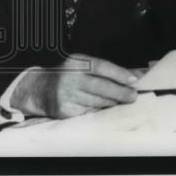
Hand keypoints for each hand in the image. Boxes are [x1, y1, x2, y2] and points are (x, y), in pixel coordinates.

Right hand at [9, 54, 137, 119]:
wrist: (39, 89)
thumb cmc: (69, 75)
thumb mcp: (84, 65)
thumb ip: (108, 70)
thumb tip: (136, 75)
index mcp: (77, 63)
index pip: (102, 68)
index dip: (120, 74)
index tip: (135, 80)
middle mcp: (70, 79)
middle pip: (101, 87)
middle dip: (121, 93)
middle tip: (133, 96)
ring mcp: (66, 96)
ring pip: (97, 102)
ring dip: (111, 102)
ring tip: (119, 100)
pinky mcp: (64, 111)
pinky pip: (89, 112)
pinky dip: (98, 110)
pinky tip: (103, 108)